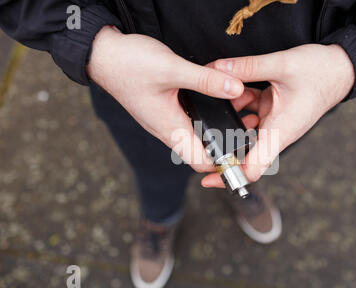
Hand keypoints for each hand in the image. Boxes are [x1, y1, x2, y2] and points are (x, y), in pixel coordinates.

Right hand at [87, 26, 254, 171]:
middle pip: (203, 149)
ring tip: (241, 106)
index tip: (245, 151)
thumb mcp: (172, 70)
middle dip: (228, 141)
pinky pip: (192, 118)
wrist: (103, 54)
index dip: (224, 164)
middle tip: (250, 124)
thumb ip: (206, 80)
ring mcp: (167, 119)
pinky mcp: (166, 108)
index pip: (202, 162)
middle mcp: (169, 129)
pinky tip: (221, 95)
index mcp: (170, 129)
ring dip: (219, 124)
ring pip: (199, 132)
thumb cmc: (129, 65)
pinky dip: (208, 111)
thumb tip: (236, 88)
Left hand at [201, 44, 354, 186]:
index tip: (207, 178)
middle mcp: (277, 132)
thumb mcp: (283, 65)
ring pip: (244, 129)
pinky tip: (233, 90)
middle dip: (222, 145)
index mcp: (280, 132)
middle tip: (200, 134)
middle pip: (244, 152)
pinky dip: (239, 103)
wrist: (342, 68)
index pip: (253, 168)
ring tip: (216, 101)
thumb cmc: (321, 72)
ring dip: (229, 118)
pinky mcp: (273, 111)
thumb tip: (217, 69)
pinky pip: (250, 113)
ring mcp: (274, 123)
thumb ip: (248, 67)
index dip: (229, 176)